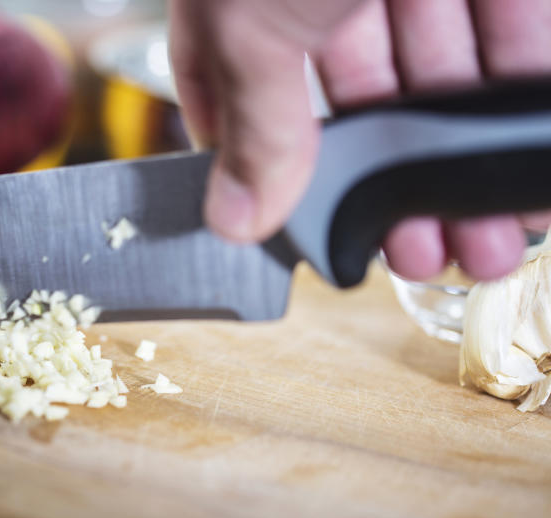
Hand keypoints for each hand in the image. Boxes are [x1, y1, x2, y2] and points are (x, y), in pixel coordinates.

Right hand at [169, 0, 550, 280]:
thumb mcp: (251, 25)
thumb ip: (255, 125)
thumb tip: (234, 220)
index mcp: (244, 12)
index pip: (242, 103)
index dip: (271, 175)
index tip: (308, 233)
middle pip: (359, 110)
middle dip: (390, 191)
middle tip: (416, 255)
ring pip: (441, 83)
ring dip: (463, 164)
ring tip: (489, 237)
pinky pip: (517, 34)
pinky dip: (526, 97)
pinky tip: (531, 158)